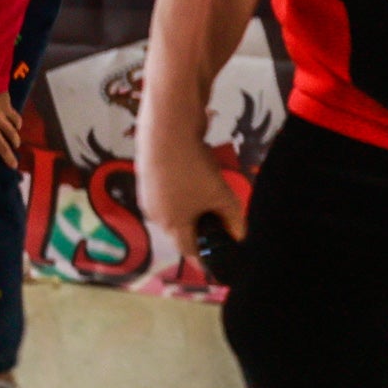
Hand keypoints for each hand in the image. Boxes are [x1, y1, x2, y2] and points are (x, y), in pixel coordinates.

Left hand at [0, 85, 25, 182]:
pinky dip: (17, 125)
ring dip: (14, 141)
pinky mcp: (8, 108)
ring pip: (12, 135)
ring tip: (15, 145)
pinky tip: (16, 127)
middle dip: (8, 158)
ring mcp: (0, 118)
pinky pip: (16, 120)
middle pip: (1, 147)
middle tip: (13, 166)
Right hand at [139, 122, 235, 273]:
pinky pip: (169, 194)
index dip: (206, 259)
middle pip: (181, 232)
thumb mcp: (220, 195)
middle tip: (222, 223)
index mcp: (170, 225)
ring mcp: (148, 194)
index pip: (190, 252)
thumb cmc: (192, 167)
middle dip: (201, 230)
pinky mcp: (149, 175)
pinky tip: (196, 176)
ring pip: (175, 212)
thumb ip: (233, 219)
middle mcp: (155, 214)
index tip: (219, 262)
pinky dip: (183, 193)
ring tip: (211, 196)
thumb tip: (239, 237)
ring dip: (193, 210)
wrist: (166, 126)